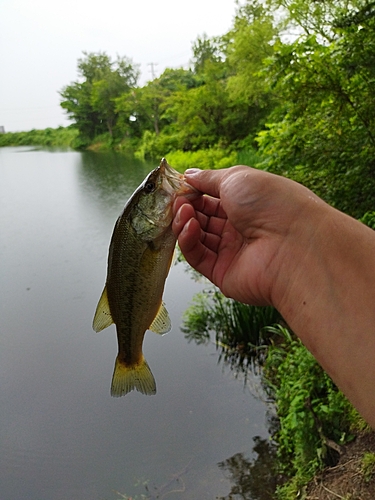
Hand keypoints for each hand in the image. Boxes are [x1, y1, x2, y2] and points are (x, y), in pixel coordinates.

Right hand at [173, 166, 325, 306]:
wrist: (296, 245)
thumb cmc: (274, 204)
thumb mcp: (238, 179)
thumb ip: (209, 178)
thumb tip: (189, 175)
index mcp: (248, 204)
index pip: (213, 198)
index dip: (194, 191)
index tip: (179, 186)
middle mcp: (241, 228)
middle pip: (203, 217)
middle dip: (187, 206)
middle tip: (176, 200)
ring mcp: (232, 252)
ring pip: (197, 237)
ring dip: (185, 222)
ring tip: (182, 211)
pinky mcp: (224, 273)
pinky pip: (198, 257)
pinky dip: (188, 241)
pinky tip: (188, 226)